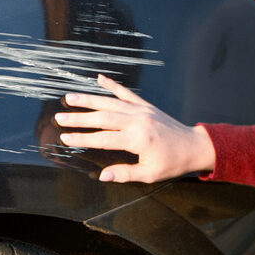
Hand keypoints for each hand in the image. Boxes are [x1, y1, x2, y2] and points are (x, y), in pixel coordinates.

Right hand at [53, 74, 215, 182]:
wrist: (194, 146)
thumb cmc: (173, 162)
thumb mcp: (149, 174)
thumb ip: (125, 174)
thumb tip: (102, 176)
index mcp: (138, 139)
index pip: (104, 138)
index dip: (83, 138)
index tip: (66, 138)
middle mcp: (138, 121)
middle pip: (103, 117)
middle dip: (80, 117)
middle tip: (60, 117)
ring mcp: (142, 110)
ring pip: (111, 102)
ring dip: (89, 99)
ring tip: (70, 97)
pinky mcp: (146, 105)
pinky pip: (126, 93)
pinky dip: (112, 85)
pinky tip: (99, 78)